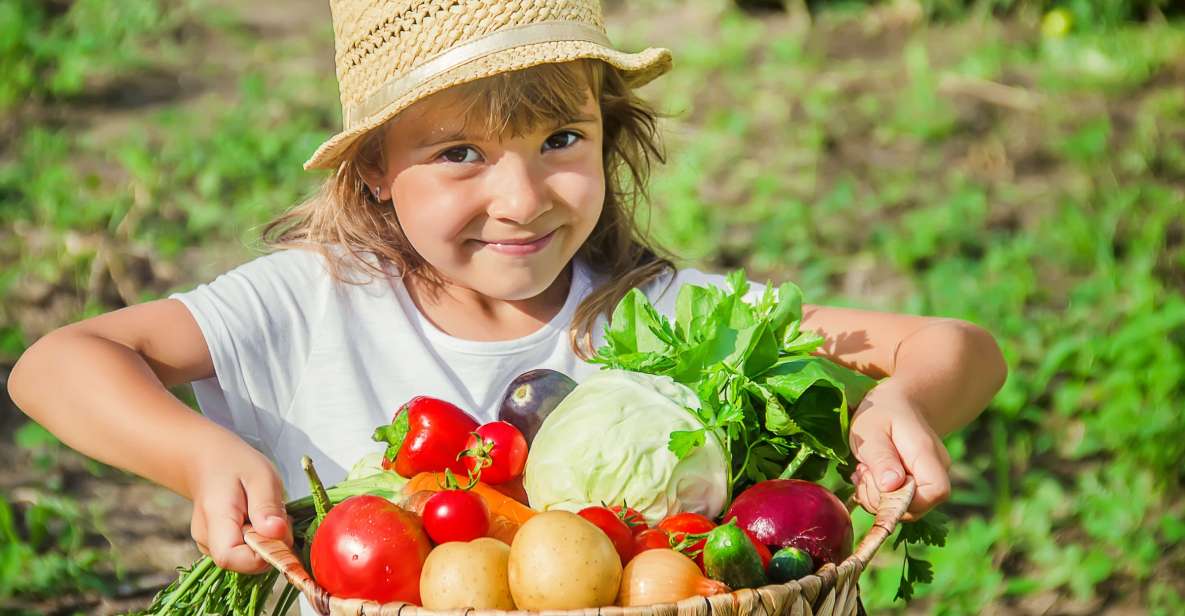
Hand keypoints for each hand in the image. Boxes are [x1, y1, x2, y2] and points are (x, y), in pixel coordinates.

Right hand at [187, 446, 292, 572]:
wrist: (208, 461)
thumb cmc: (235, 464)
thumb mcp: (260, 476)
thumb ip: (267, 506)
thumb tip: (277, 534)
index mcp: (215, 519)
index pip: (231, 558)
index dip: (261, 555)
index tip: (279, 531)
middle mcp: (206, 539)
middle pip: (243, 562)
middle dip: (270, 544)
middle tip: (276, 515)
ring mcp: (209, 545)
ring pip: (247, 559)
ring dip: (265, 541)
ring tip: (264, 513)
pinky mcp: (217, 546)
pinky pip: (244, 553)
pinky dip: (258, 540)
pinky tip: (257, 519)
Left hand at [848, 379, 951, 520]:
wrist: (897, 404)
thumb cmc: (882, 413)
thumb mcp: (871, 429)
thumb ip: (881, 458)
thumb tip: (891, 487)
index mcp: (928, 454)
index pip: (935, 492)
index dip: (905, 499)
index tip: (877, 483)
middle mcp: (937, 470)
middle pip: (917, 506)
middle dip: (881, 498)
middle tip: (862, 471)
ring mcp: (929, 480)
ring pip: (904, 508)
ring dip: (875, 496)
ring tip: (864, 469)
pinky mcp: (916, 486)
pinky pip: (898, 502)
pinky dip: (878, 495)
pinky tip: (869, 475)